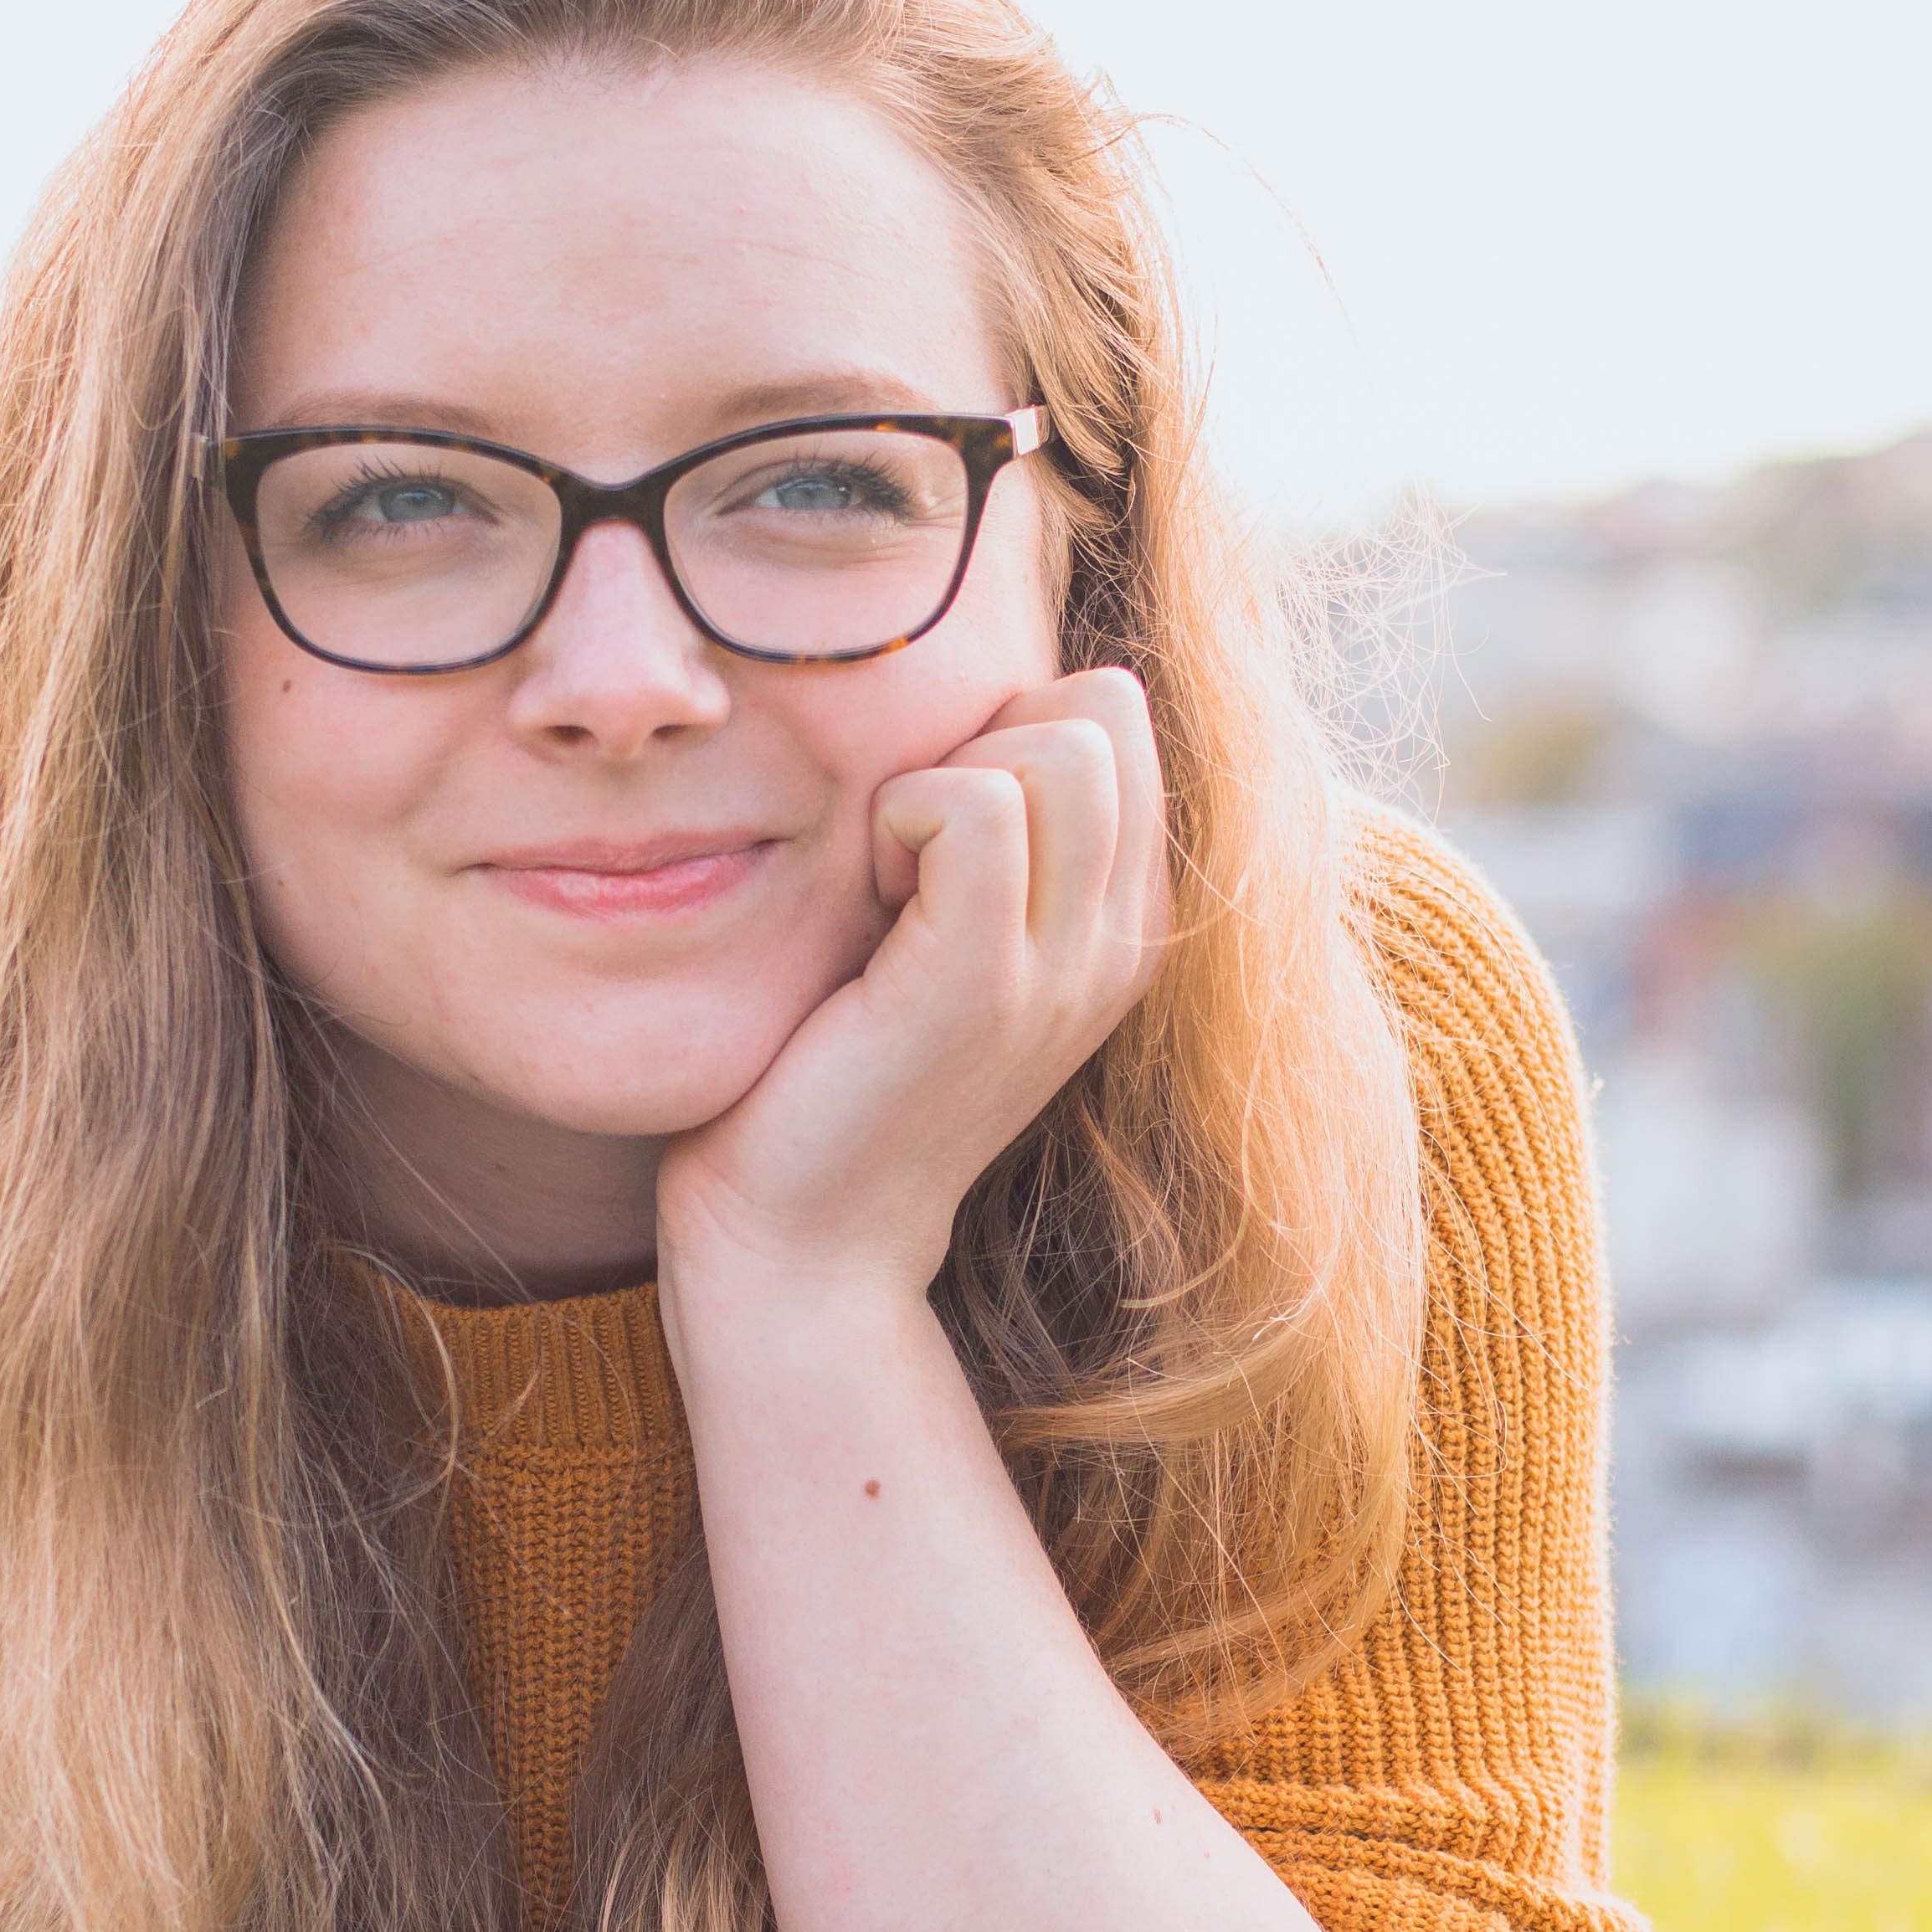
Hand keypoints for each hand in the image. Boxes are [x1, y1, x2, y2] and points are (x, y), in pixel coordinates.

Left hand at [656, 669, 1169, 1300]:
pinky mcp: (986, 981)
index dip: (1007, 729)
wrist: (806, 1237)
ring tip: (890, 883)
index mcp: (1126, 919)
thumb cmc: (840, 1066)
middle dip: (983, 737)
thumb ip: (990, 825)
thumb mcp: (940, 927)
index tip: (934, 838)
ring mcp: (1068, 963)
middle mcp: (1123, 940)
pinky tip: (868, 901)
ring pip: (1063, 741)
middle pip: (1104, 708)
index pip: (1116, 712)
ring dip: (943, 776)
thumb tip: (973, 694)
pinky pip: (978, 804)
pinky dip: (902, 814)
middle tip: (908, 853)